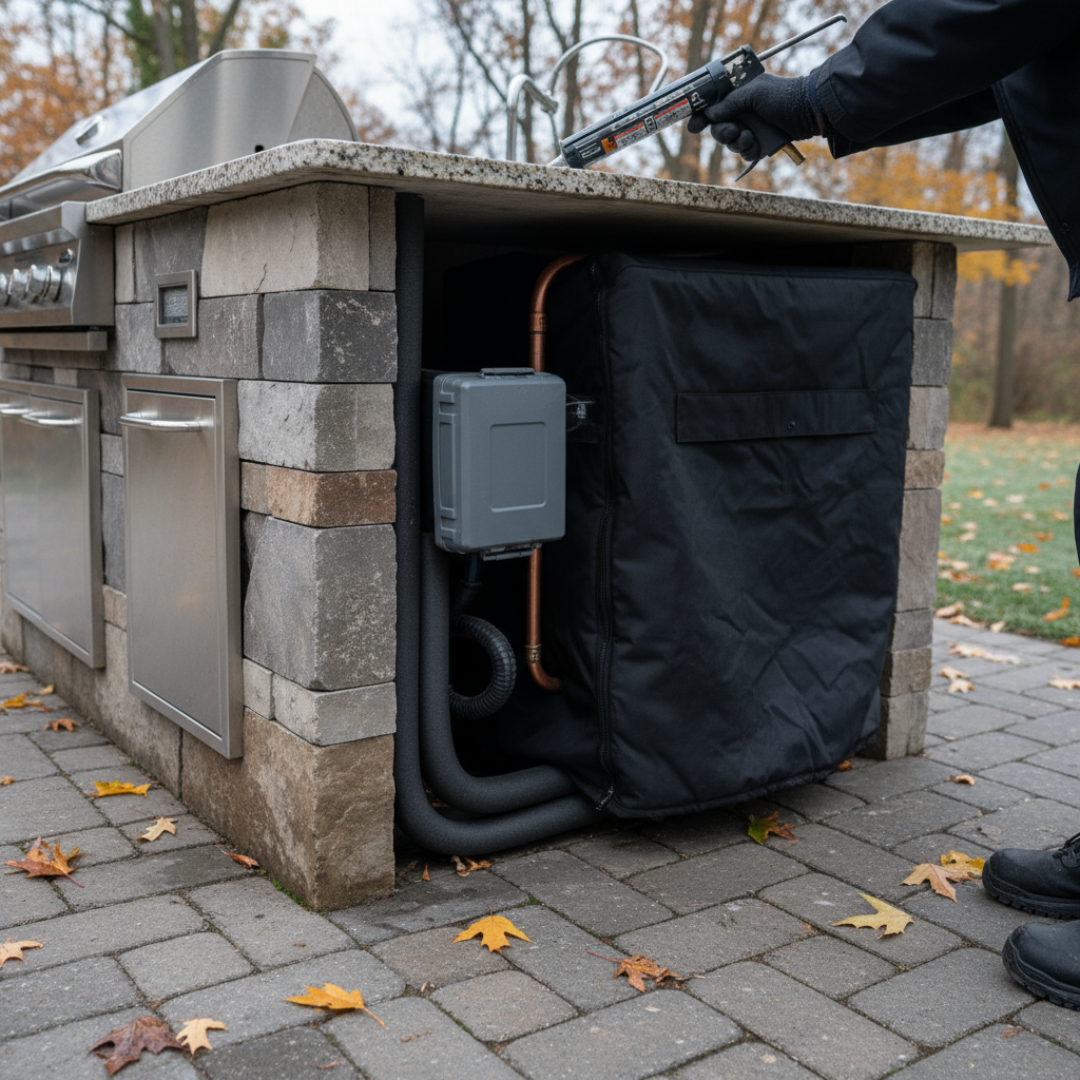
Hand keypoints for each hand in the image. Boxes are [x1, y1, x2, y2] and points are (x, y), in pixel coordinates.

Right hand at [687, 73, 818, 160]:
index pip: (714, 105)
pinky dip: (748, 150)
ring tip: (749, 137)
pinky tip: (756, 145)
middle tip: (732, 132)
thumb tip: (709, 113)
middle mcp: (743, 111)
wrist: (809, 112)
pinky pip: (744, 152)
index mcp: (740, 94)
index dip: (701, 116)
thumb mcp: (754, 93)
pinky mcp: (760, 143)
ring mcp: (752, 128)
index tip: (693, 126)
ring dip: (736, 142)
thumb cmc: (783, 96)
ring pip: (730, 142)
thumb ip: (729, 102)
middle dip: (722, 132)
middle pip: (718, 127)